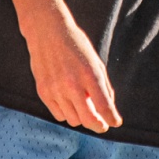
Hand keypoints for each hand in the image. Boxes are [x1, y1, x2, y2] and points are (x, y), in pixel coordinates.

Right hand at [21, 6, 119, 132]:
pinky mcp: (43, 92)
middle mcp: (72, 84)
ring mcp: (55, 89)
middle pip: (88, 120)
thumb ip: (104, 87)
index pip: (104, 107)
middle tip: (102, 125)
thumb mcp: (96, 62)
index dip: (112, 119)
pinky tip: (69, 102)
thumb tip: (108, 111)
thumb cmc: (76, 46)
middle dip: (98, 126)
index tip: (115, 123)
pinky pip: (59, 115)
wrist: (47, 32)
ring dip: (81, 117)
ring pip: (73, 120)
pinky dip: (67, 113)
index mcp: (89, 74)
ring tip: (83, 106)